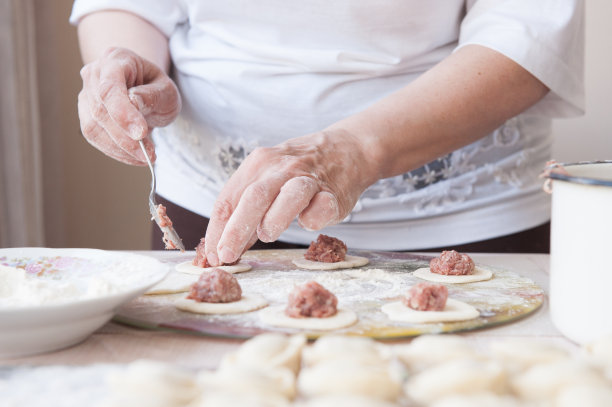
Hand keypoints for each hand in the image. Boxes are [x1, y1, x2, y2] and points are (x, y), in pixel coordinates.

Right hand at [77, 47, 180, 164]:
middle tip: (150, 153)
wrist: (146, 91)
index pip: (110, 87)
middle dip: (125, 137)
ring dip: (121, 148)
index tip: (141, 133)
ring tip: (146, 156)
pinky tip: (134, 157)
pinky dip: (116, 151)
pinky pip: (95, 138)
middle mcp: (94, 74)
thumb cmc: (157, 88)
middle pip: (101, 110)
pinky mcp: (86, 116)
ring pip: (94, 127)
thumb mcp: (167, 90)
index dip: (123, 112)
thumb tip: (133, 103)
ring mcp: (86, 94)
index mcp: (116, 59)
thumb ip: (152, 95)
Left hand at [203, 129, 378, 265]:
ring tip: (267, 236)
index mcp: (257, 165)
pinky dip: (312, 219)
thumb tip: (223, 249)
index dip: (217, 231)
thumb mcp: (267, 181)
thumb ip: (246, 212)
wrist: (346, 150)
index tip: (212, 256)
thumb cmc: (298, 173)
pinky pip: (321, 208)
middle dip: (235, 230)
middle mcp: (280, 168)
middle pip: (253, 197)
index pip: (228, 200)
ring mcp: (309, 179)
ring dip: (273, 221)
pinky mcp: (333, 194)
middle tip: (226, 255)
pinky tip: (307, 223)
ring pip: (288, 196)